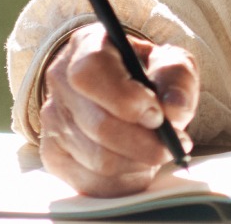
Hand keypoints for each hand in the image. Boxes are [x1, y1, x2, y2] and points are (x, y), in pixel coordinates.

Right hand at [38, 26, 198, 196]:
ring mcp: (52, 121)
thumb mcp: (171, 62)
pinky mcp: (54, 156)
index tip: (156, 113)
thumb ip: (177, 78)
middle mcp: (60, 81)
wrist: (129, 93)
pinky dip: (125, 181)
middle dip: (145, 142)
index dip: (124, 98)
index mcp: (86, 46)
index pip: (89, 72)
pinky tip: (140, 165)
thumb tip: (174, 110)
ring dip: (139, 163)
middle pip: (98, 125)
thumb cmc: (149, 75)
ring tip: (159, 151)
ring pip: (98, 160)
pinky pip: (92, 184)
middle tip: (175, 143)